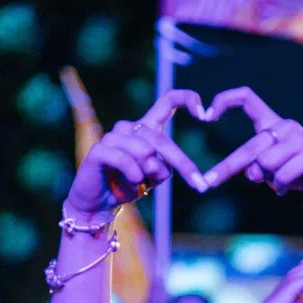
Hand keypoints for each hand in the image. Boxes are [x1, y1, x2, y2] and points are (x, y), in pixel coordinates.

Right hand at [63, 89, 206, 220]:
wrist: (98, 203)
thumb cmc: (129, 185)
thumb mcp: (155, 177)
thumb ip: (163, 168)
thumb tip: (155, 162)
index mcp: (146, 128)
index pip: (167, 101)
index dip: (186, 99)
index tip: (204, 113)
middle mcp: (129, 127)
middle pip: (160, 139)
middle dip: (181, 163)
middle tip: (199, 184)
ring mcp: (112, 137)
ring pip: (144, 152)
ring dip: (148, 173)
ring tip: (140, 182)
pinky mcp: (98, 150)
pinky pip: (125, 160)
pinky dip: (134, 175)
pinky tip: (134, 182)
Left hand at [202, 87, 302, 205]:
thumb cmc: (297, 172)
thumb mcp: (270, 168)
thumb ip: (255, 165)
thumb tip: (250, 172)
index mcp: (272, 123)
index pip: (246, 98)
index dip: (225, 101)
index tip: (207, 115)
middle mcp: (285, 126)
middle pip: (250, 147)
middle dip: (227, 167)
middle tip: (208, 182)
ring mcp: (300, 139)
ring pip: (266, 164)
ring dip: (268, 181)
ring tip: (279, 183)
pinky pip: (283, 175)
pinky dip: (280, 186)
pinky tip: (285, 188)